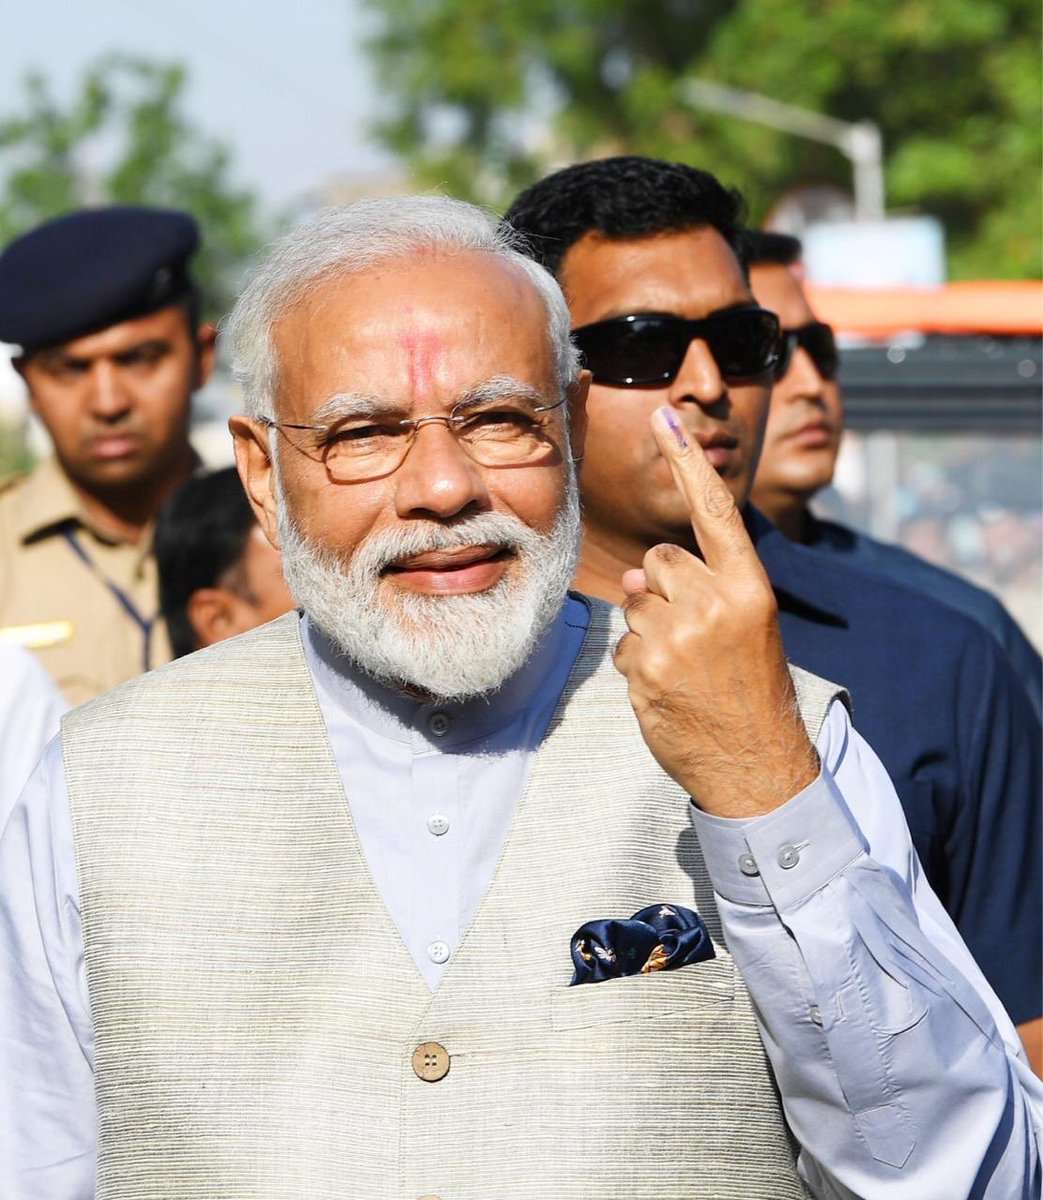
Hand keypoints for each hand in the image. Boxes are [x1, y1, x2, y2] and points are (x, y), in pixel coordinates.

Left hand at [614, 407, 818, 817]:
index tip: (667, 418)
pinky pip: (623, 642)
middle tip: (695, 634)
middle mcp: (715, 604)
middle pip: (659, 560)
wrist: (757, 764)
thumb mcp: (747, 627)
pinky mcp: (646, 668)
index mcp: (751, 588)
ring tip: (684, 664)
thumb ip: (698, 588)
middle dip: (665, 587)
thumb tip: (636, 573)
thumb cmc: (752, 688)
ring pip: (636, 599)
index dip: (689, 462)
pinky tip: (668, 687)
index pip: (715, 512)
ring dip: (650, 627)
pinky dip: (637, 661)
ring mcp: (678, 637)